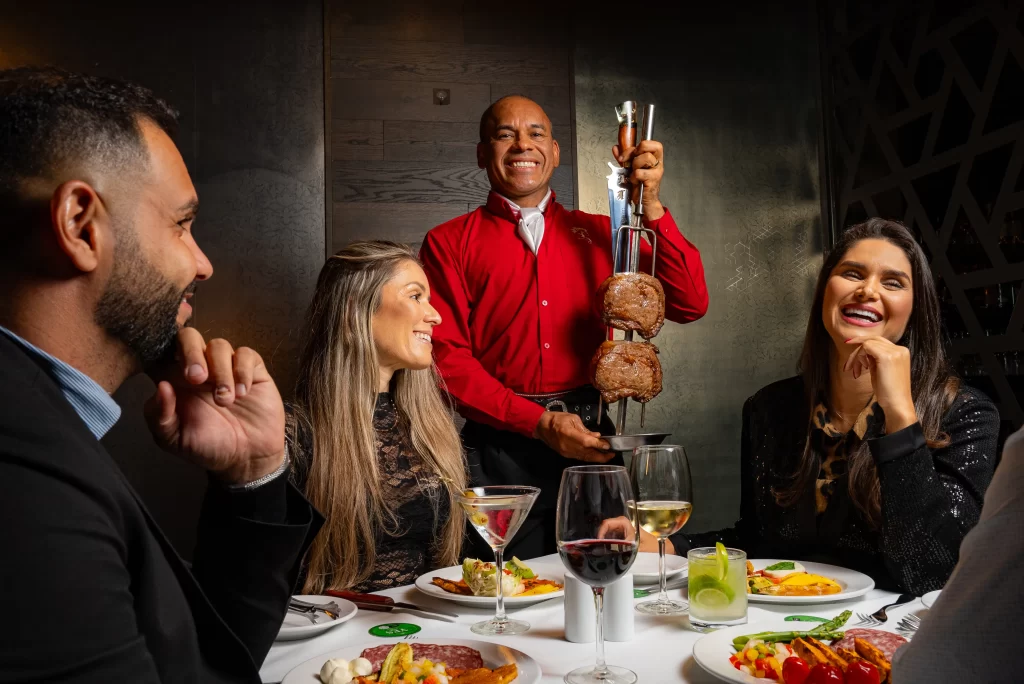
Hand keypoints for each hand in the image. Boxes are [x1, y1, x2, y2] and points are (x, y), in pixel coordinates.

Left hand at [144, 328, 285, 484]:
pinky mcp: (252, 370)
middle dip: (191, 353)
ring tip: (225, 400)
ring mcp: (225, 367)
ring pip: (218, 345)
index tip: (166, 365)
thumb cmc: (208, 448)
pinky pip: (245, 355)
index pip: (161, 350)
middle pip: (189, 337)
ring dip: (221, 372)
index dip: (160, 347)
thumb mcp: (174, 439)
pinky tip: (242, 394)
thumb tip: (161, 385)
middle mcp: (199, 368)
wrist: (247, 459)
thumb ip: (159, 415)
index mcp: (174, 380)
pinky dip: (242, 372)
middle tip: (197, 379)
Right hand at [533, 411, 612, 462]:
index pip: (586, 442)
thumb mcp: (573, 418)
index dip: (598, 445)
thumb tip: (596, 436)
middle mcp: (567, 445)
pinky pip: (579, 457)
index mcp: (568, 433)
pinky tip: (595, 455)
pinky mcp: (565, 455)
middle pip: (587, 453)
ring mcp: (566, 452)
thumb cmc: (557, 419)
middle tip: (612, 455)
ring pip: (584, 457)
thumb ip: (585, 429)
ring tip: (607, 456)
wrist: (542, 427)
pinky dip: (589, 457)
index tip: (608, 446)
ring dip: (596, 458)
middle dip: (601, 456)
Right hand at [596, 516, 673, 552]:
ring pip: (610, 533)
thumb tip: (611, 548)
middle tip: (599, 547)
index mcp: (628, 524)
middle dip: (602, 536)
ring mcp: (626, 531)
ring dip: (606, 540)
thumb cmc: (654, 547)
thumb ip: (625, 547)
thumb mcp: (638, 548)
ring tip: (603, 549)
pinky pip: (615, 538)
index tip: (599, 540)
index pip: (609, 522)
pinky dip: (611, 543)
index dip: (602, 530)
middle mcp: (626, 525)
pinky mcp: (627, 537)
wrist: (665, 548)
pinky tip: (610, 551)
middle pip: (608, 527)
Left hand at [612, 139, 664, 220]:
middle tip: (630, 162)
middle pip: (646, 145)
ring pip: (644, 157)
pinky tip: (635, 182)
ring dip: (634, 166)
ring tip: (634, 174)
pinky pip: (639, 172)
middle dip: (633, 153)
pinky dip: (633, 177)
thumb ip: (624, 158)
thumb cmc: (640, 185)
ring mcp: (657, 170)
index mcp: (654, 157)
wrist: (644, 202)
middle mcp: (657, 162)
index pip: (649, 142)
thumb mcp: (630, 168)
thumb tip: (616, 148)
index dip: (636, 145)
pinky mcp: (653, 180)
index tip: (629, 154)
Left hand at [843, 335, 917, 432]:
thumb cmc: (888, 391)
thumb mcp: (880, 371)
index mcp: (901, 352)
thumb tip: (863, 351)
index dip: (863, 345)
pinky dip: (859, 357)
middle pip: (873, 339)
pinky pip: (866, 347)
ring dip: (857, 357)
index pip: (879, 341)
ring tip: (855, 372)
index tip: (851, 354)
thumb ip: (874, 359)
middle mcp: (900, 348)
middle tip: (848, 363)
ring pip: (867, 343)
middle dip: (857, 349)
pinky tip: (861, 370)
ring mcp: (895, 351)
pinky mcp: (887, 356)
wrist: (897, 404)